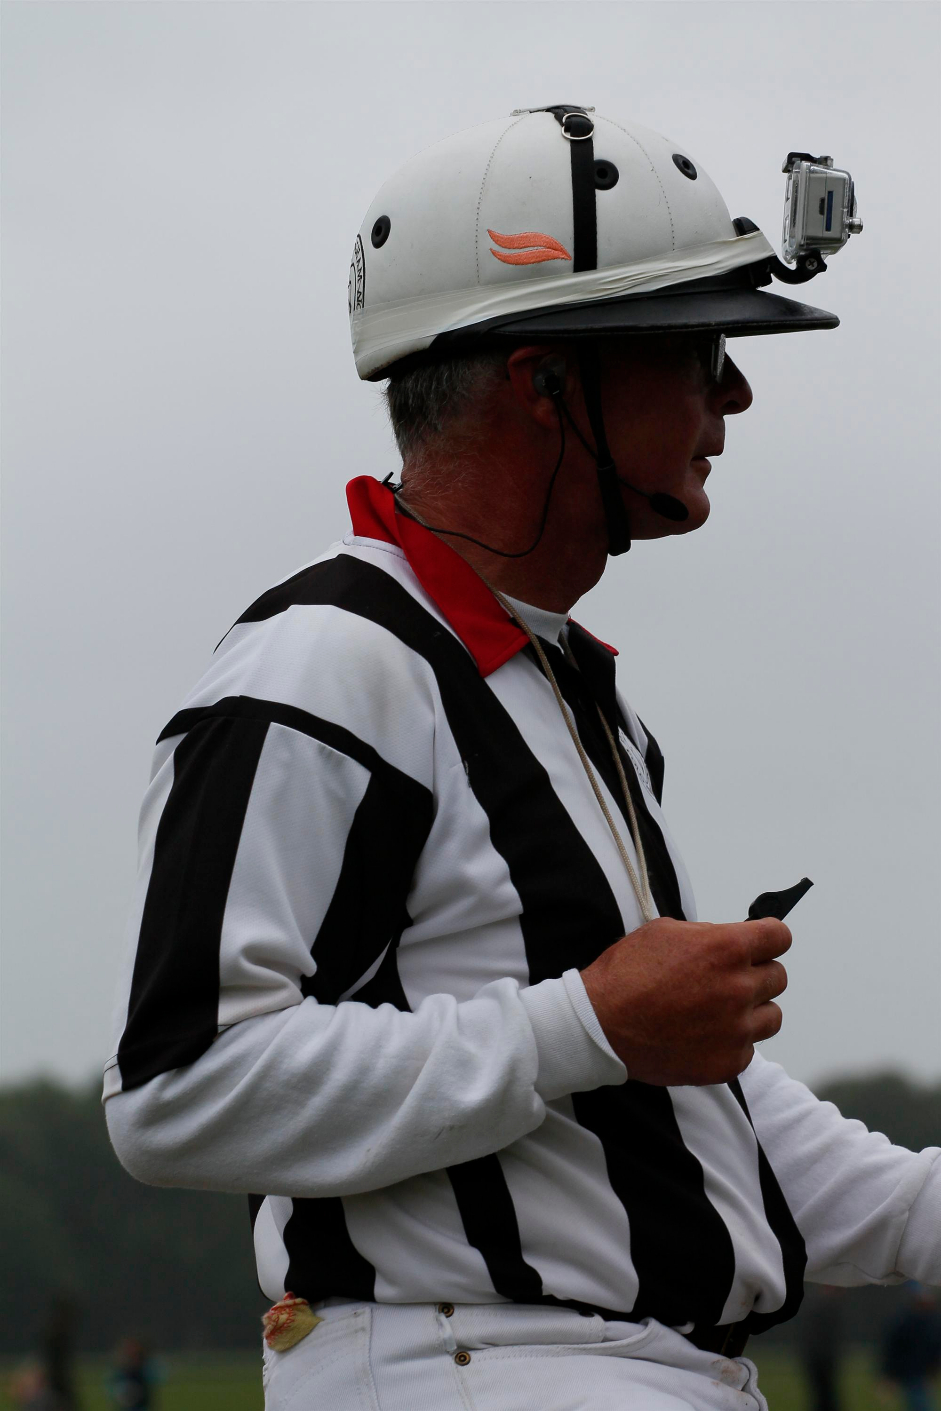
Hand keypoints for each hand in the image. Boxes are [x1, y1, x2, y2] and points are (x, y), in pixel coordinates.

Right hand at [580, 916, 790, 1085]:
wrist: (599, 1025)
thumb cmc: (625, 976)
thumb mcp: (664, 932)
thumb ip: (708, 935)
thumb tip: (731, 939)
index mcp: (727, 949)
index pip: (779, 936)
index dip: (769, 937)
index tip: (762, 943)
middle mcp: (738, 988)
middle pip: (778, 977)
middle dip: (755, 973)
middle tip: (726, 979)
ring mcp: (736, 1030)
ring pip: (771, 1016)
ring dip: (751, 1010)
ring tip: (718, 1010)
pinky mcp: (728, 1063)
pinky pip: (749, 1049)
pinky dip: (732, 1042)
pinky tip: (704, 1035)